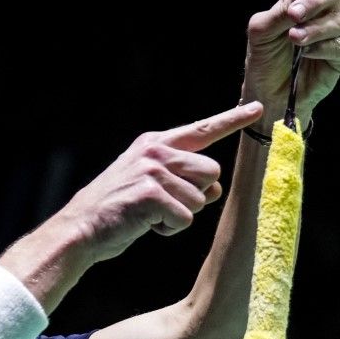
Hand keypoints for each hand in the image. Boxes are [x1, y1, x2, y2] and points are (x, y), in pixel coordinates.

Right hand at [63, 101, 264, 258]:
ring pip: (200, 199)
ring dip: (180, 216)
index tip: (258, 109)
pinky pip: (184, 219)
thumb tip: (215, 190)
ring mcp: (151, 170)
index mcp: (155, 143)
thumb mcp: (147, 180)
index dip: (232, 120)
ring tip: (150, 215)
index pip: (202, 129)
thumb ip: (182, 177)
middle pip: (212, 172)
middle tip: (166, 203)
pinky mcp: (149, 193)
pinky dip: (169, 229)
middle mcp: (155, 151)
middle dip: (197, 195)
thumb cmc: (118, 209)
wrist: (81, 227)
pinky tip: (145, 224)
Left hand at [240, 0, 339, 127]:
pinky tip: (307, 53)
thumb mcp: (262, 31)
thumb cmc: (264, 58)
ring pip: (339, 21)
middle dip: (312, 3)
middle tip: (293, 16)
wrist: (267, 92)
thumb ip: (280, 11)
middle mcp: (323, 12)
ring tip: (294, 39)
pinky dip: (324, 47)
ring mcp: (335, 33)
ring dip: (315, 28)